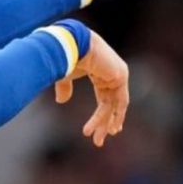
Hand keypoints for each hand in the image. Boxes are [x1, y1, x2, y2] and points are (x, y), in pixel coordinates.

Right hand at [55, 31, 128, 146]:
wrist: (72, 42)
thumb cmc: (66, 55)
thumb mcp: (64, 76)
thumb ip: (65, 88)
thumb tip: (62, 101)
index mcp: (101, 73)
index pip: (105, 98)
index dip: (102, 115)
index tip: (98, 131)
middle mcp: (113, 74)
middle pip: (111, 105)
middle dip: (105, 124)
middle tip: (99, 141)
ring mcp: (119, 74)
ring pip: (114, 105)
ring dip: (106, 123)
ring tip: (99, 139)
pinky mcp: (121, 75)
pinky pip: (118, 101)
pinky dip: (112, 116)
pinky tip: (107, 128)